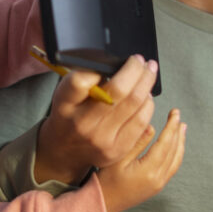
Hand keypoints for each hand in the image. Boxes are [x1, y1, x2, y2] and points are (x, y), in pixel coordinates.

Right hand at [34, 55, 158, 184]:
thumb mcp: (64, 93)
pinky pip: (142, 121)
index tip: (114, 61)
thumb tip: (115, 65)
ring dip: (146, 84)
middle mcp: (82, 124)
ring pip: (135, 104)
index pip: (80, 81)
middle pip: (118, 90)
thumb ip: (83, 78)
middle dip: (136, 69)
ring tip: (148, 74)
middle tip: (140, 60)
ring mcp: (102, 140)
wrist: (65, 151)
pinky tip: (147, 96)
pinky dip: (148, 104)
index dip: (100, 68)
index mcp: (65, 105)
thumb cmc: (69, 116)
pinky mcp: (118, 149)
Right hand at [98, 108, 185, 211]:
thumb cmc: (106, 181)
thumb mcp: (118, 158)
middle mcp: (158, 178)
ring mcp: (160, 184)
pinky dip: (176, 154)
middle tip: (178, 116)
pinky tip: (175, 146)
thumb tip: (151, 127)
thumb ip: (137, 142)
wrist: (104, 204)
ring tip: (181, 129)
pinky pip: (173, 167)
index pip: (165, 143)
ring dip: (180, 143)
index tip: (175, 113)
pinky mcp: (157, 186)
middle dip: (177, 132)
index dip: (171, 126)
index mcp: (148, 170)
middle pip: (174, 151)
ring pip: (176, 160)